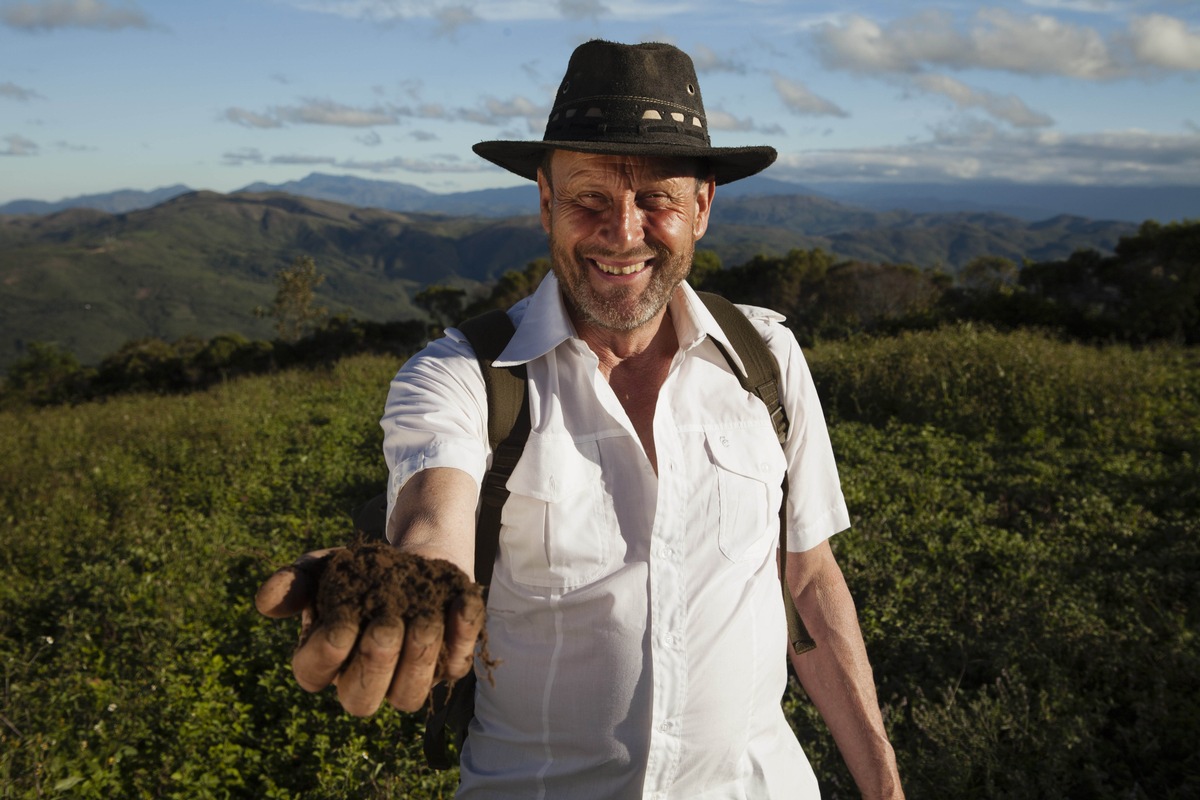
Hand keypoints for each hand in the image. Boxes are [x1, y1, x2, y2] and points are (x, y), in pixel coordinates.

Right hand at [254, 547, 485, 716]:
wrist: (413, 559)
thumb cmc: (360, 572)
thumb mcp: (324, 567)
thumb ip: (296, 581)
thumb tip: (267, 601)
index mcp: (327, 661)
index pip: (313, 676)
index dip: (325, 656)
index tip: (342, 626)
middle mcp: (367, 680)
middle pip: (362, 700)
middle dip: (375, 666)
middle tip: (386, 626)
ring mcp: (411, 678)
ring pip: (411, 695)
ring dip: (419, 659)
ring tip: (425, 620)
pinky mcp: (450, 664)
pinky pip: (458, 661)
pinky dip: (462, 635)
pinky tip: (461, 605)